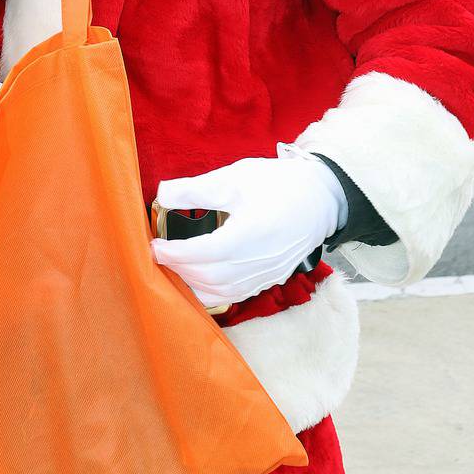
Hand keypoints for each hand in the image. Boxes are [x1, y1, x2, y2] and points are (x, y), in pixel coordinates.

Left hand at [150, 148, 345, 306]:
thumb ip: (197, 189)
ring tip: (174, 267)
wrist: (320, 199)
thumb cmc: (278, 184)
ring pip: (221, 292)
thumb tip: (162, 195)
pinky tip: (197, 280)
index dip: (176, 253)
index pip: (206, 252)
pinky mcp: (269, 279)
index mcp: (252, 232)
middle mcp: (260, 260)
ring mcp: (266, 274)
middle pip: (210, 276)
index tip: (154, 246)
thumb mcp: (235, 177)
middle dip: (179, 269)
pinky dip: (211, 292)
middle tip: (158, 256)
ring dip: (192, 283)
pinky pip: (235, 295)